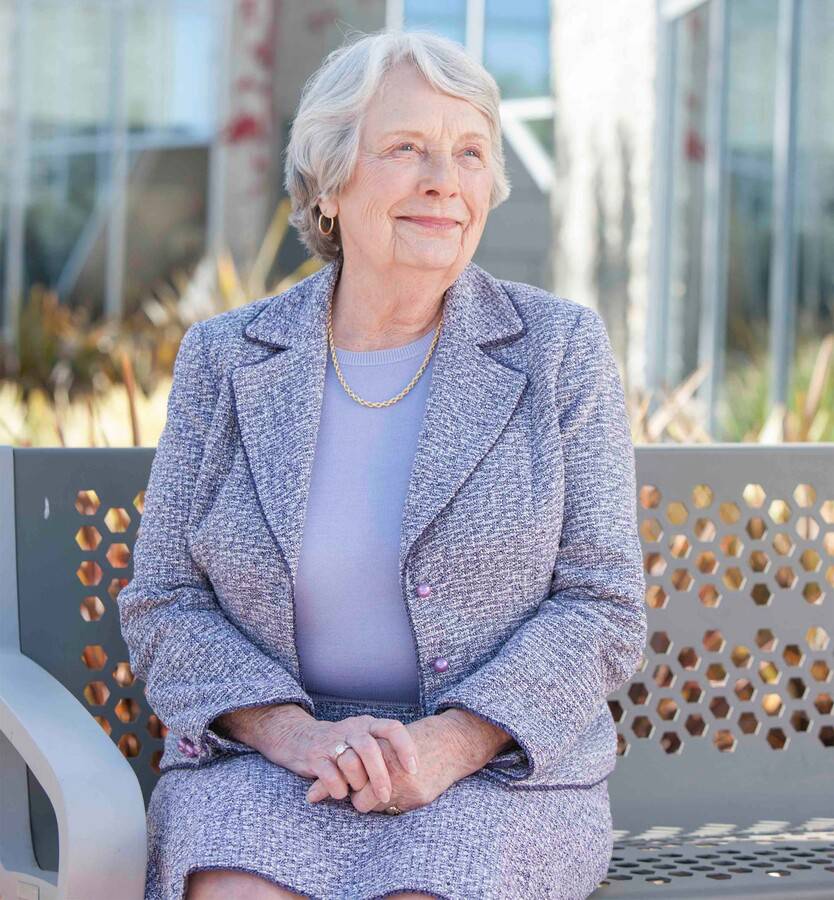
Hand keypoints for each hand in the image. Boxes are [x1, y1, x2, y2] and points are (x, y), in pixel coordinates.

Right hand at [257, 710, 419, 805]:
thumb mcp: (364, 741)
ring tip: (356, 793)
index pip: (392, 728)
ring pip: (350, 762)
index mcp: (368, 724)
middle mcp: (351, 729)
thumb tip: (413, 777)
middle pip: (370, 748)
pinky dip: (338, 788)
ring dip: (357, 783)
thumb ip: (383, 752)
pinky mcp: (315, 756)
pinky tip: (339, 793)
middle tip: (386, 796)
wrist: (300, 739)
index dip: (405, 747)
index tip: (413, 770)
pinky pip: (330, 775)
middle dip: (380, 776)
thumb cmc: (343, 747)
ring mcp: (332, 741)